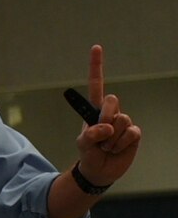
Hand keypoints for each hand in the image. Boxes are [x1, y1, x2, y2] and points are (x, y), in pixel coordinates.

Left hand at [76, 44, 140, 187]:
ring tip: (106, 145)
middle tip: (100, 134)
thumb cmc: (88, 153)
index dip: (97, 66)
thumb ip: (90, 134)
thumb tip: (106, 127)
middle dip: (105, 117)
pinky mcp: (134, 134)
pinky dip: (122, 143)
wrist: (100, 170)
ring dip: (112, 137)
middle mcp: (110, 112)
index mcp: (94, 109)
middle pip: (112, 101)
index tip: (96, 47)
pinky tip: (117, 149)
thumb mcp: (82, 144)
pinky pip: (132, 133)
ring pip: (122, 119)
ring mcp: (123, 122)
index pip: (96, 84)